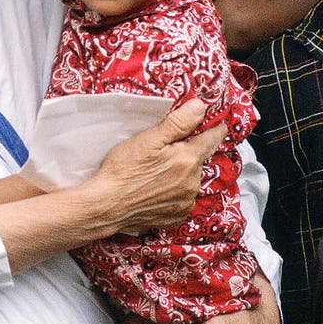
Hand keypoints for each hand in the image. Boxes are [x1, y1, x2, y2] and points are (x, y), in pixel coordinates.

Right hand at [89, 98, 223, 235]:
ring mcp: (185, 202)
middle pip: (199, 160)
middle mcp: (192, 183)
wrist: (106, 205)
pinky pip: (183, 198)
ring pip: (191, 179)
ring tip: (158, 171)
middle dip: (189, 152)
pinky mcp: (177, 216)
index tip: (215, 124)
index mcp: (187, 160)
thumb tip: (200, 107)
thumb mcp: (148, 139)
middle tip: (168, 150)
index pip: (211, 139)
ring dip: (183, 173)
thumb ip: (178, 122)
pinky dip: (175, 192)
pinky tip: (158, 188)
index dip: (212, 129)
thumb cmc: (123, 170)